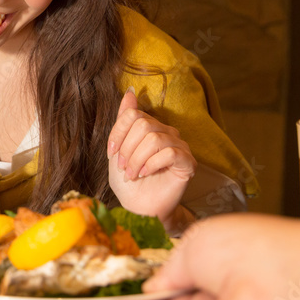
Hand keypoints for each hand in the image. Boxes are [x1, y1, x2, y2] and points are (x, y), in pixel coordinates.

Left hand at [107, 88, 195, 229]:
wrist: (140, 208)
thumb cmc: (129, 181)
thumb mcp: (118, 150)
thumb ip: (124, 121)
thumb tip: (130, 91)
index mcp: (150, 127)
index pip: (133, 114)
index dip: (118, 133)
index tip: (112, 153)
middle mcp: (167, 133)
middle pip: (143, 124)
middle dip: (127, 148)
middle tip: (124, 167)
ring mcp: (180, 146)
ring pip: (154, 139)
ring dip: (137, 159)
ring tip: (133, 174)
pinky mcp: (188, 162)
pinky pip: (170, 152)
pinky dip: (152, 164)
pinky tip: (146, 173)